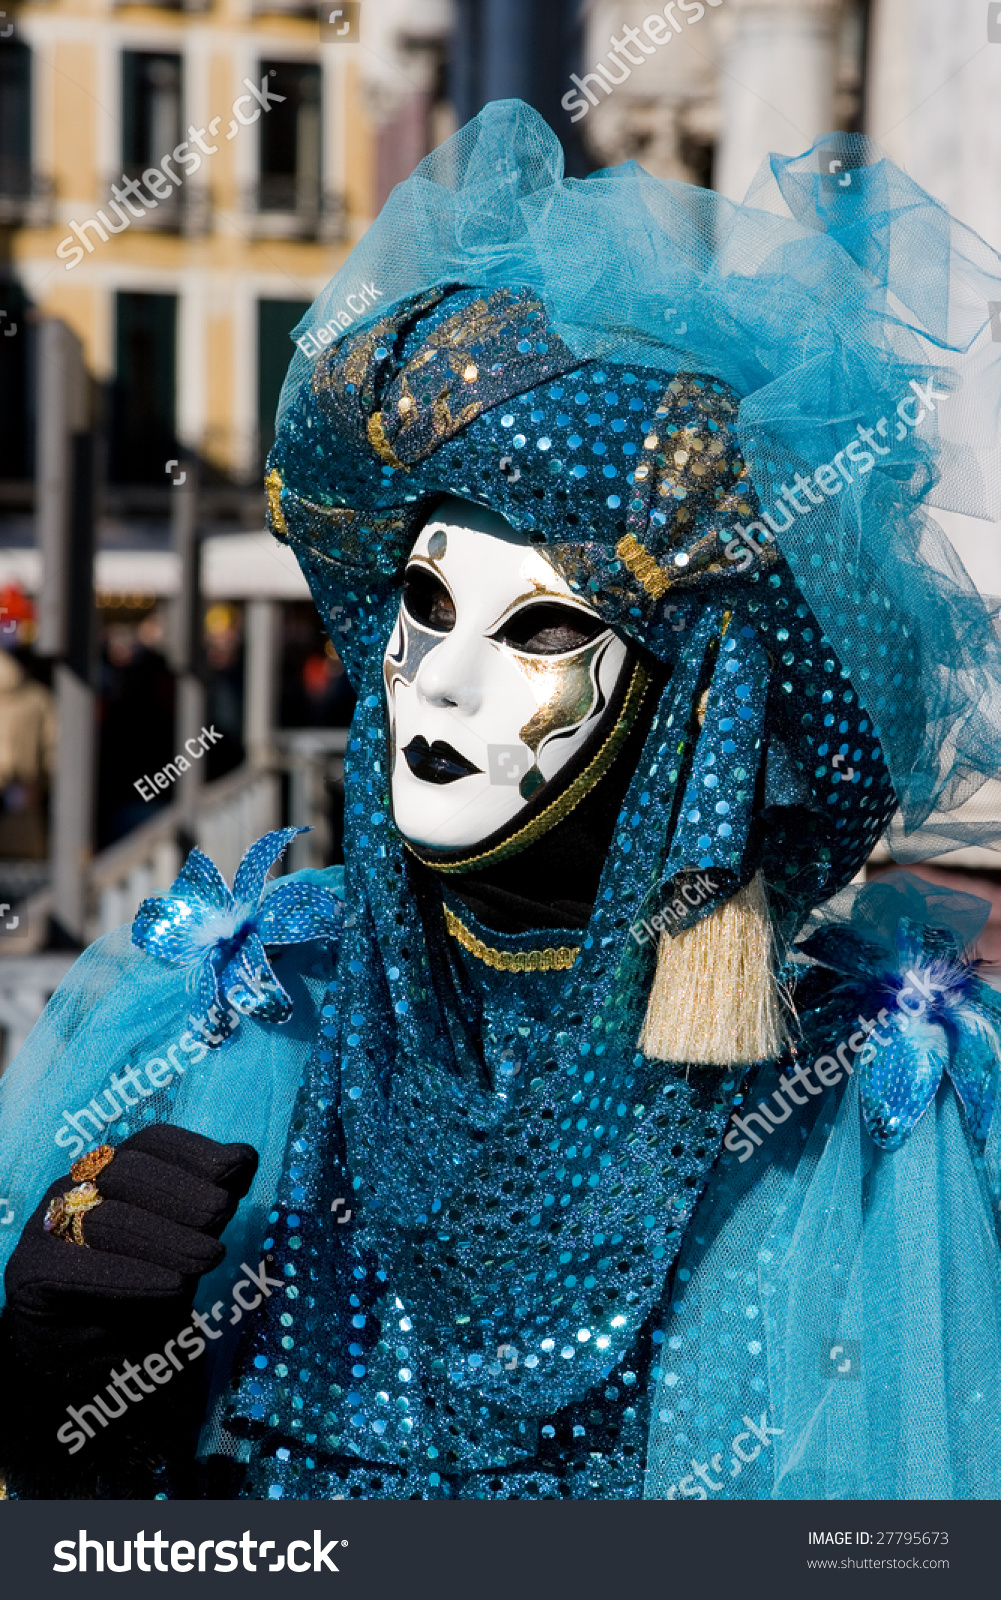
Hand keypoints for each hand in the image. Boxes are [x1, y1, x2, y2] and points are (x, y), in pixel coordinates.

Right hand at [5, 1124, 257, 1368]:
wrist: (107, 1363)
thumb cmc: (153, 1292)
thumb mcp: (190, 1242)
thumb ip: (210, 1201)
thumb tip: (243, 1156)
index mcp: (116, 1170)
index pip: (153, 1143)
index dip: (196, 1151)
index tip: (236, 1169)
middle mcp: (78, 1189)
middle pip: (129, 1171)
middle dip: (183, 1192)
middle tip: (222, 1217)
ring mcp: (49, 1229)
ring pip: (106, 1220)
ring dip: (165, 1237)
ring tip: (209, 1259)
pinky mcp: (30, 1273)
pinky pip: (78, 1269)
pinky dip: (132, 1277)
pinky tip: (174, 1289)